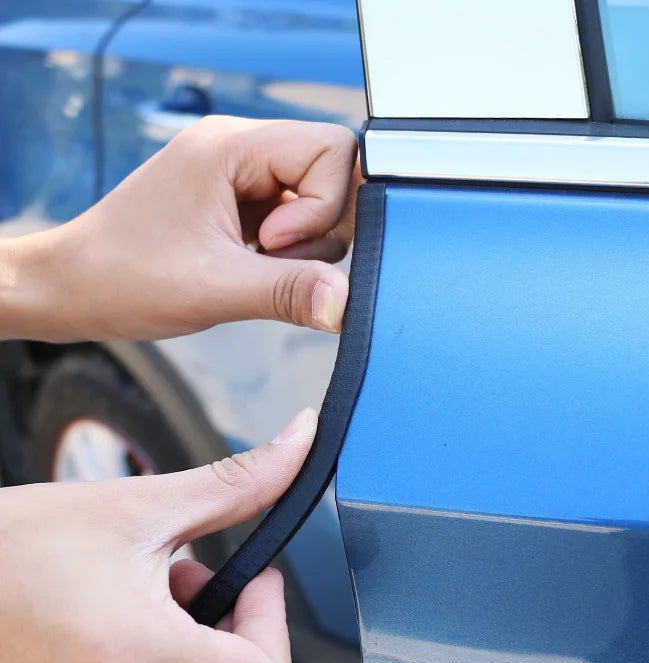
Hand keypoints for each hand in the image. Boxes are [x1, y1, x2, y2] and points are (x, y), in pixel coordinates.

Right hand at [0, 408, 316, 662]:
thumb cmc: (20, 544)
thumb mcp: (142, 506)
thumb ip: (240, 483)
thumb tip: (304, 438)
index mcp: (135, 657)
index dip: (273, 627)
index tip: (249, 586)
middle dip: (230, 634)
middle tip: (184, 582)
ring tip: (146, 610)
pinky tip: (121, 651)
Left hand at [1, 117, 358, 341]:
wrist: (76, 288)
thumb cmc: (122, 275)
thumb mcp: (216, 288)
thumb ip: (289, 291)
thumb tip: (344, 303)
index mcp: (232, 147)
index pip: (333, 149)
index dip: (323, 205)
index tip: (275, 245)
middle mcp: (239, 151)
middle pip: (331, 175)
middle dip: (317, 228)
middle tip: (271, 258)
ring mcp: (238, 178)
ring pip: (316, 203)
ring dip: (302, 247)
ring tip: (253, 266)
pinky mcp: (238, 205)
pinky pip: (293, 222)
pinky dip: (287, 254)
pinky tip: (252, 267)